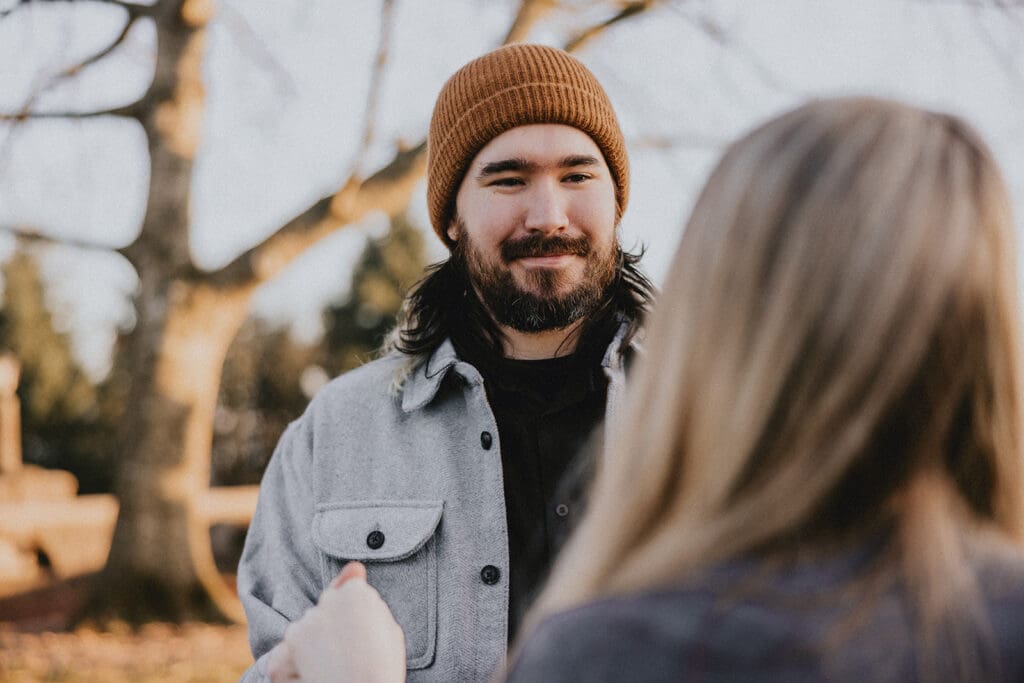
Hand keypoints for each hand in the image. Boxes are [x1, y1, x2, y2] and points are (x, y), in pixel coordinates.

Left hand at [267, 562, 405, 682]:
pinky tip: (313, 678)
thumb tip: (353, 569)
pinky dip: (293, 667)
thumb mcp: (389, 628)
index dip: (356, 617)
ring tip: (333, 669)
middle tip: (349, 655)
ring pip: (304, 631)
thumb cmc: (383, 671)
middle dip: (332, 627)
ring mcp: (300, 629)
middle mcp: (324, 604)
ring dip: (312, 646)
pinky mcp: (282, 654)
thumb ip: (367, 596)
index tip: (363, 637)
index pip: (348, 592)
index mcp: (355, 593)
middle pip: (325, 609)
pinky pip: (284, 656)